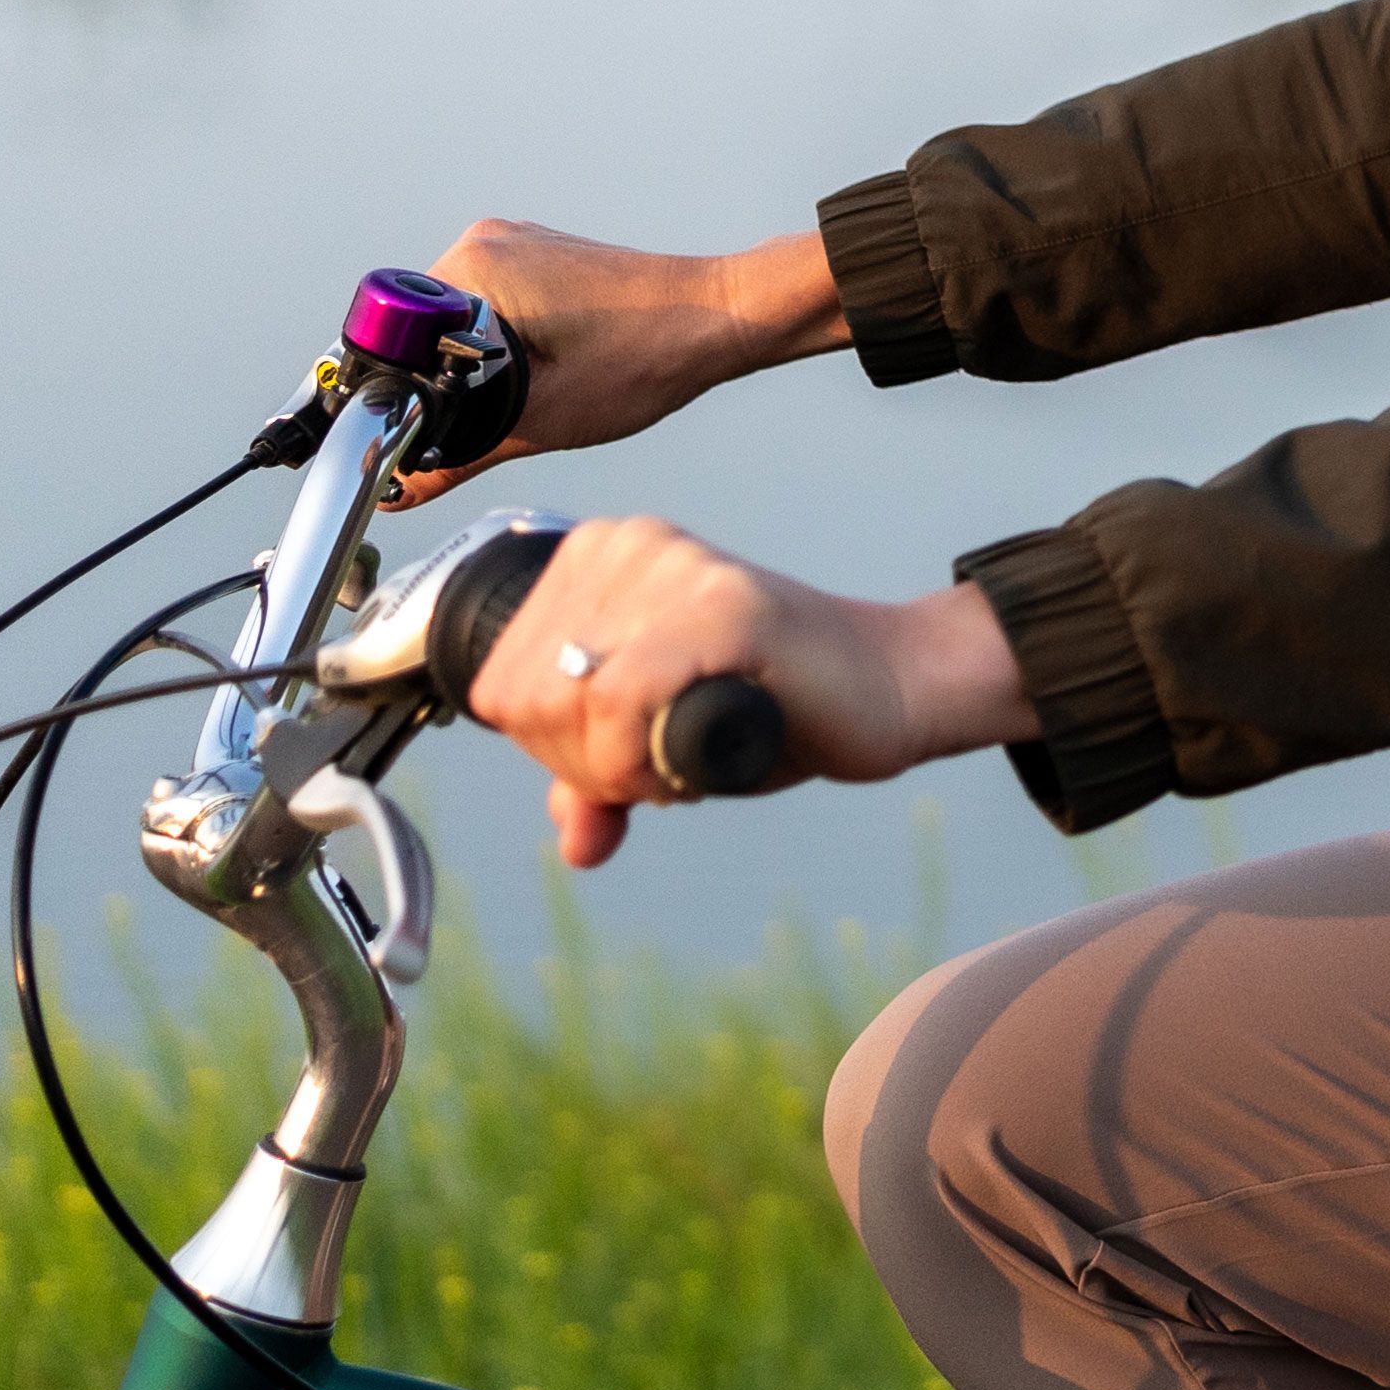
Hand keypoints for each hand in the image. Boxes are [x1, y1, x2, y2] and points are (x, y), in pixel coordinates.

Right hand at [392, 221, 848, 500]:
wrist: (724, 318)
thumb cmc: (648, 357)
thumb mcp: (539, 421)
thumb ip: (457, 456)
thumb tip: (395, 491)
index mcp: (473, 267)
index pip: (390, 337)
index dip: (393, 392)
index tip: (403, 430)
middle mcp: (485, 242)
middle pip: (418, 331)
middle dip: (433, 382)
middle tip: (465, 426)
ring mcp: (515, 245)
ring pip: (455, 324)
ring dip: (468, 367)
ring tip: (518, 397)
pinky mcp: (541, 258)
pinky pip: (491, 308)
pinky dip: (499, 347)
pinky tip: (538, 374)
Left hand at [460, 517, 1031, 869]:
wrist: (891, 686)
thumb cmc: (776, 707)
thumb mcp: (659, 744)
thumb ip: (598, 781)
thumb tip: (575, 844)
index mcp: (596, 558)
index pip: (498, 685)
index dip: (550, 750)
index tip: (626, 759)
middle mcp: (626, 546)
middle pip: (522, 700)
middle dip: (581, 764)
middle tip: (661, 765)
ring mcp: (673, 568)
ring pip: (562, 702)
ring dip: (617, 766)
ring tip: (686, 754)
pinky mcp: (721, 605)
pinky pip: (619, 700)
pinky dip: (643, 757)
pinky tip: (697, 757)